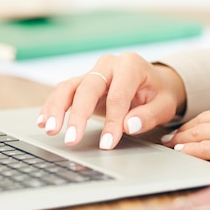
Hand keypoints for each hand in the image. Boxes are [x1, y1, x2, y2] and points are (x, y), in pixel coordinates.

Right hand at [38, 52, 184, 148]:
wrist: (153, 82)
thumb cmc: (158, 94)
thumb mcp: (164, 105)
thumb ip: (149, 115)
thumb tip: (128, 126)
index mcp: (131, 66)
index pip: (117, 96)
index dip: (112, 121)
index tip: (107, 144)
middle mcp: (108, 65)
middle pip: (87, 88)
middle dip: (78, 115)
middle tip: (72, 139)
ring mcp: (93, 72)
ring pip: (68, 86)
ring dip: (56, 108)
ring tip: (49, 129)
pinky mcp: (83, 82)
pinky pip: (64, 92)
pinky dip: (52, 106)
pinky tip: (44, 122)